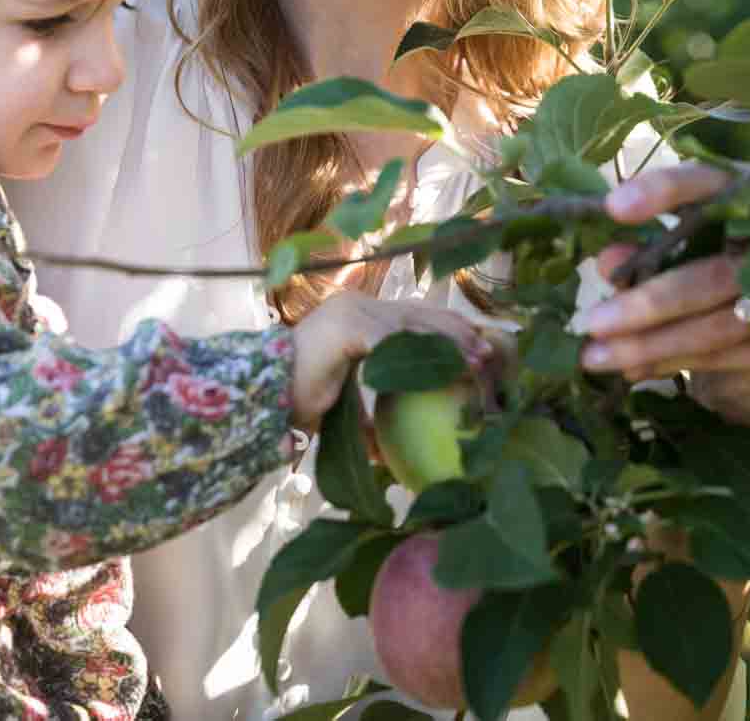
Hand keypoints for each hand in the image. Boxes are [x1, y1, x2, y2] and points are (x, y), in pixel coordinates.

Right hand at [287, 293, 494, 431]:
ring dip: (448, 343)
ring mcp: (352, 311)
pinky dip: (421, 353)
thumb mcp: (345, 402)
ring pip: (413, 324)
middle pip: (420, 314)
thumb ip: (368, 411)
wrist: (262, 398)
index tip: (475, 346)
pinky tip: (445, 367)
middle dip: (456, 332)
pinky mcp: (349, 326)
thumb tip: (386, 445)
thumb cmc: (296, 400)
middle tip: (487, 352)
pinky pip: (394, 339)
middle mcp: (357, 305)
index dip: (446, 329)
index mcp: (357, 316)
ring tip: (474, 360)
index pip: (412, 316)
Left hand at [573, 163, 749, 434]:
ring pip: (718, 323)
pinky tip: (633, 367)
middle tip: (593, 321)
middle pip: (716, 271)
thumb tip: (609, 259)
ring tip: (598, 355)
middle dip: (649, 300)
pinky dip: (672, 361)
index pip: (718, 183)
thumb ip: (652, 249)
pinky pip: (726, 355)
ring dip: (651, 342)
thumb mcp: (686, 252)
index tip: (614, 208)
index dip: (666, 191)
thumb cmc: (722, 276)